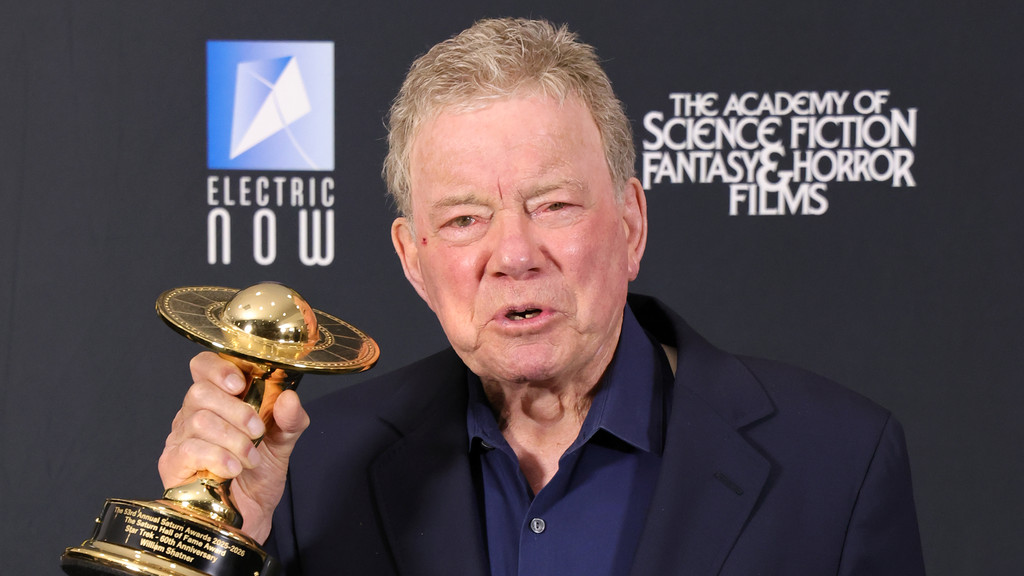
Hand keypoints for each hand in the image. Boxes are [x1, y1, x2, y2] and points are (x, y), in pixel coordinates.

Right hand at [158, 351, 309, 542]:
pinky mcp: (173, 464)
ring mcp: (180, 438)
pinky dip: (218, 457)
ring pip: (198, 420)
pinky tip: (233, 469)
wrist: (249, 514)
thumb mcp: (283, 442)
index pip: (203, 366)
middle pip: (200, 392)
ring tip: (249, 459)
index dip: (218, 368)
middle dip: (236, 411)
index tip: (239, 384)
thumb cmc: (260, 474)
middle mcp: (194, 414)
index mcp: (219, 400)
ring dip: (233, 440)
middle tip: (256, 432)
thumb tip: (290, 399)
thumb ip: (291, 419)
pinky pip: (190, 449)